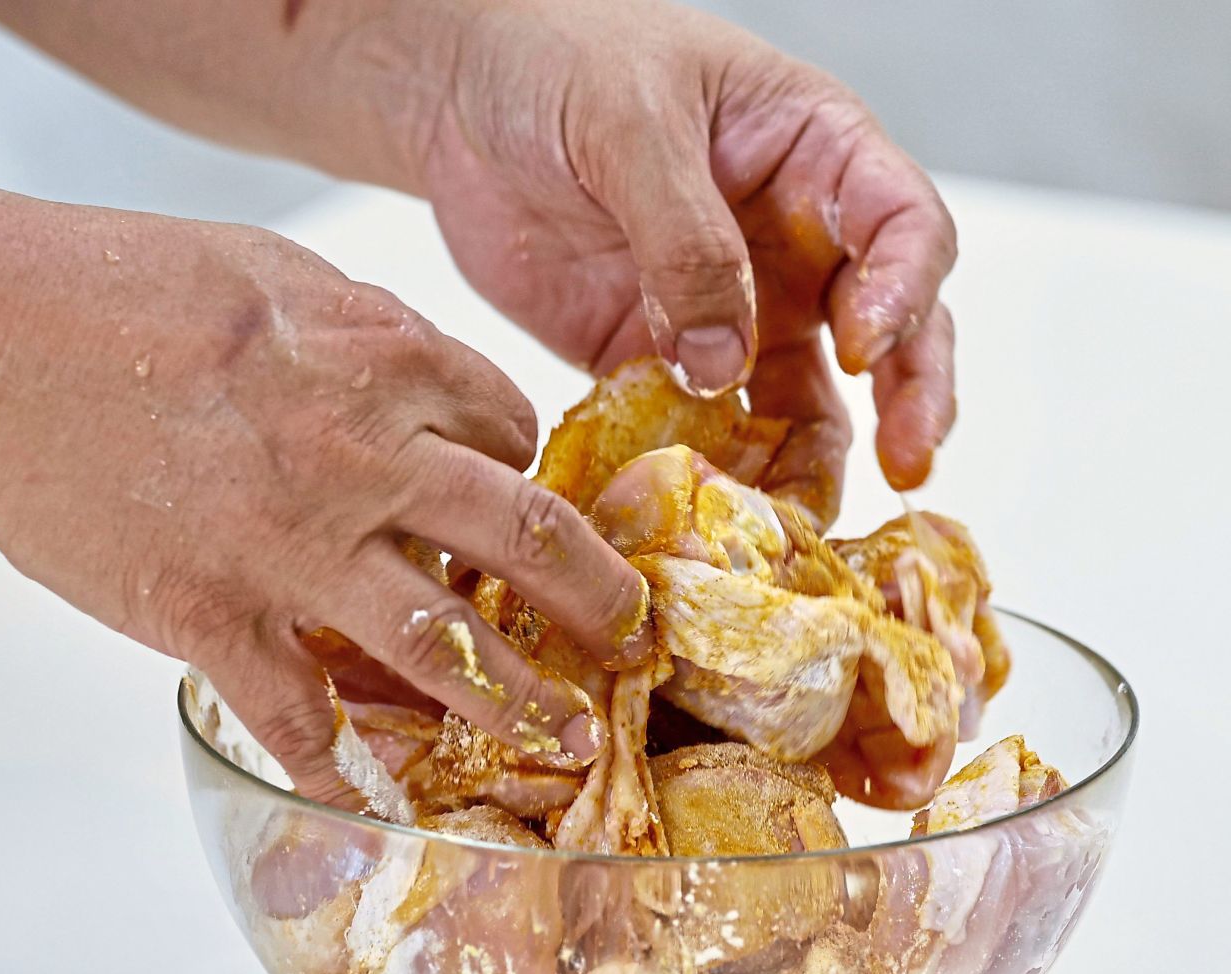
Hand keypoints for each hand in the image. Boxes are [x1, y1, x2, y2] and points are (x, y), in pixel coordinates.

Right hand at [0, 193, 651, 802]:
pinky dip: (340, 763)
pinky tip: (375, 794)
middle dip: (596, 592)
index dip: (530, 464)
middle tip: (633, 630)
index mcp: (385, 363)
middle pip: (525, 539)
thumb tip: (432, 377)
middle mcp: (363, 461)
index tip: (526, 491)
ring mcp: (291, 548)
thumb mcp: (282, 273)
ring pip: (443, 644)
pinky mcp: (208, 616)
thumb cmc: (124, 282)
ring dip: (519, 699)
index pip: (511, 430)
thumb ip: (374, 329)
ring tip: (572, 734)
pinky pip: (298, 713)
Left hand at [411, 1, 956, 527]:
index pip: (903, 226)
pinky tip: (718, 509)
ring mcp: (738, 312)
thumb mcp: (629, 125)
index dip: (904, 290)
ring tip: (802, 515)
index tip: (862, 344)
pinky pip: (716, 430)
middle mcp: (795, 245)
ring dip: (814, 460)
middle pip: (888, 333)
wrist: (463, 103)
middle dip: (906, 398)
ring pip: (807, 403)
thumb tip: (722, 362)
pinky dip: (724, 472)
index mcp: (815, 155)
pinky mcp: (670, 364)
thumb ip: (684, 240)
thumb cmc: (558, 60)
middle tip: (908, 461)